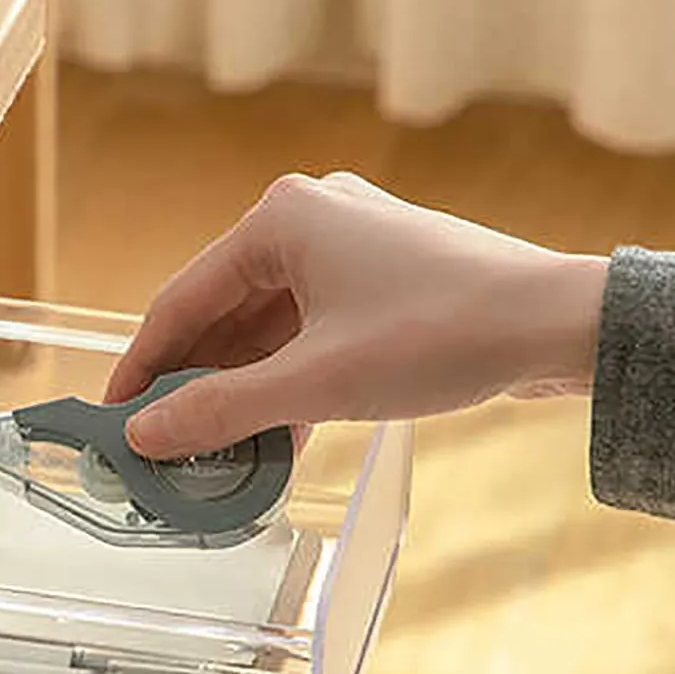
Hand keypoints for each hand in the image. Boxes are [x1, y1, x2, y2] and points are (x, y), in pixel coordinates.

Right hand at [107, 173, 608, 456]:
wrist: (559, 325)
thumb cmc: (442, 333)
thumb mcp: (315, 383)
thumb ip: (221, 410)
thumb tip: (146, 434)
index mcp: (281, 219)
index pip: (181, 301)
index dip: (142, 367)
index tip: (115, 421)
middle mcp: (311, 220)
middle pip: (224, 315)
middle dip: (196, 384)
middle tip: (163, 446)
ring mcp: (353, 250)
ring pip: (271, 330)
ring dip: (245, 390)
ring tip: (214, 454)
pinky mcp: (386, 283)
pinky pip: (313, 335)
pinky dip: (290, 382)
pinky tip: (274, 438)